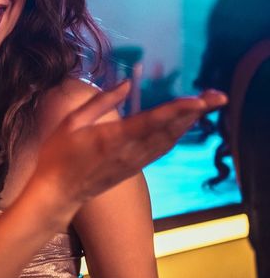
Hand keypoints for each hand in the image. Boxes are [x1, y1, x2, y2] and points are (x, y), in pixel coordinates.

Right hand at [29, 84, 226, 224]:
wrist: (58, 193)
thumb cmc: (58, 155)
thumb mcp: (71, 122)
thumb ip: (101, 102)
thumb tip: (127, 84)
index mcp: (113, 138)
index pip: (152, 121)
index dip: (177, 109)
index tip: (200, 100)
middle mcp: (130, 151)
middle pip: (170, 129)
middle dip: (197, 111)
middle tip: (219, 95)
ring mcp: (135, 161)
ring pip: (170, 139)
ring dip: (190, 121)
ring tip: (208, 104)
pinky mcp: (135, 167)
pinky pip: (162, 148)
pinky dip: (177, 133)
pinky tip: (185, 124)